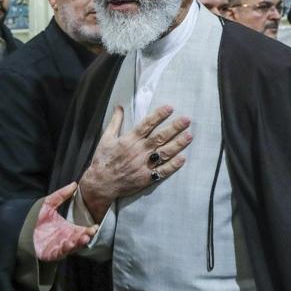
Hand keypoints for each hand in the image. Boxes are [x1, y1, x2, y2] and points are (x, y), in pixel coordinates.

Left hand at [34, 182, 97, 261]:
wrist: (20, 229)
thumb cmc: (36, 218)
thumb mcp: (48, 203)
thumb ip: (61, 195)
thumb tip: (74, 184)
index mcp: (68, 228)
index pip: (82, 230)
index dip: (90, 229)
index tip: (96, 226)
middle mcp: (66, 238)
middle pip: (80, 238)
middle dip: (86, 236)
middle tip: (91, 232)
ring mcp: (60, 246)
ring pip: (73, 246)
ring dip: (79, 242)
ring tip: (84, 238)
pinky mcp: (52, 253)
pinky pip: (61, 251)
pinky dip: (66, 248)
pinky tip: (70, 243)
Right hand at [77, 104, 191, 222]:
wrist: (101, 183)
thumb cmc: (103, 160)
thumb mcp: (106, 138)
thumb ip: (115, 122)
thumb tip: (119, 107)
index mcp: (129, 140)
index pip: (147, 124)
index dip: (159, 115)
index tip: (170, 108)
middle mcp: (139, 151)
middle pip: (160, 137)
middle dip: (174, 127)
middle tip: (186, 120)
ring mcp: (144, 165)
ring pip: (164, 152)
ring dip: (178, 144)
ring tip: (189, 136)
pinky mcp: (146, 178)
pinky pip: (163, 171)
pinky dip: (173, 165)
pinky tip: (183, 158)